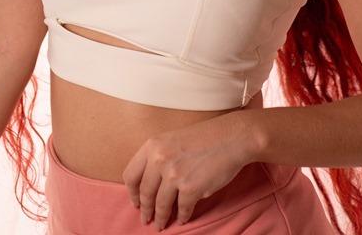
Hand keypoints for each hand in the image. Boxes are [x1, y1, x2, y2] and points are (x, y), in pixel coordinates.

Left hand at [121, 110, 255, 229]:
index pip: (130, 175)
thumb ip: (158, 157)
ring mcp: (174, 175)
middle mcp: (159, 159)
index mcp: (152, 145)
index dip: (132, 192)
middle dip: (146, 210)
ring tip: (161, 224)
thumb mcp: (172, 139)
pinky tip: (183, 218)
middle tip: (146, 219)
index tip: (135, 201)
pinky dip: (182, 217)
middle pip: (145, 193)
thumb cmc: (205, 137)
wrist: (231, 137)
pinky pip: (182, 209)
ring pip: (161, 205)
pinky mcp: (190, 188)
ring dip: (161, 218)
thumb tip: (151, 184)